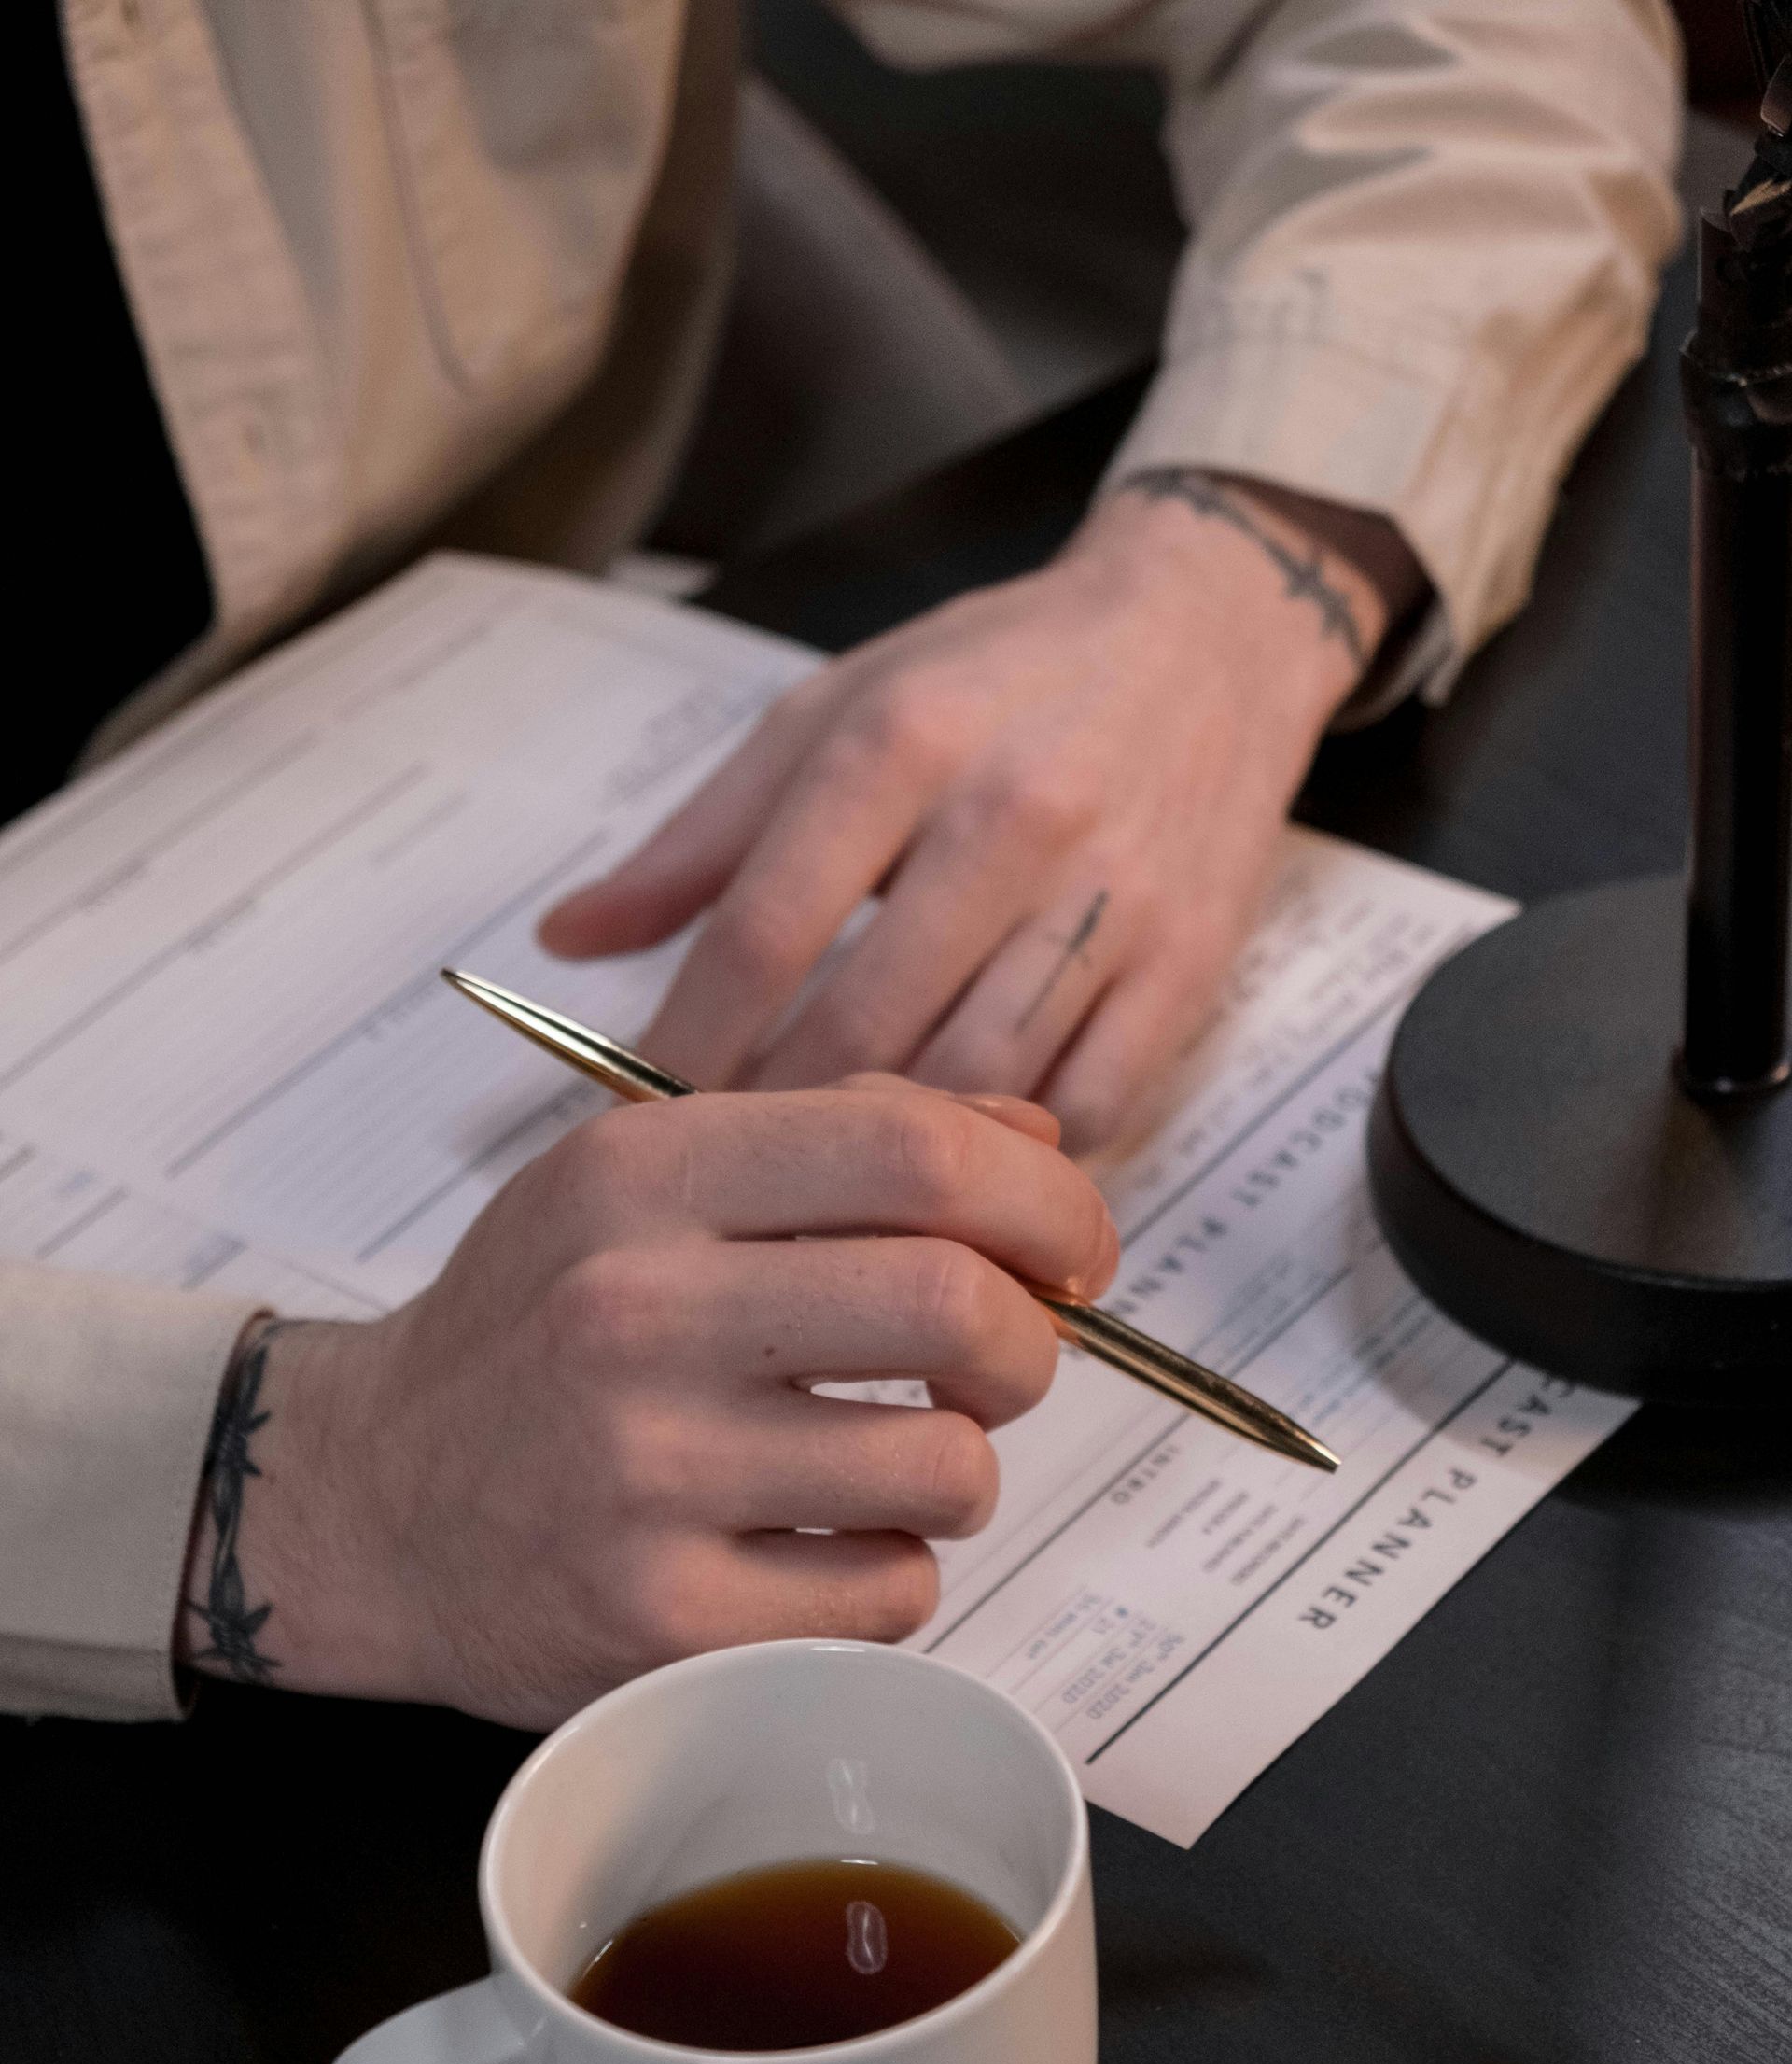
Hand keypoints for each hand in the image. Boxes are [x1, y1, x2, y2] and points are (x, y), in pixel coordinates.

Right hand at [175, 1079, 1115, 1727]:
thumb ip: (841, 1143)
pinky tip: (814, 1552)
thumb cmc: (539, 1335)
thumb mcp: (646, 1188)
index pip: (914, 1151)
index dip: (1043, 1203)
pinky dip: (892, 1575)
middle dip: (1030, 1342)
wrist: (368, 1504)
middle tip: (1004, 1366)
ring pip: (949, 1468)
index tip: (1073, 1251)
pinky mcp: (662, 1621)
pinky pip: (892, 1595)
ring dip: (962, 1472)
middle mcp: (633, 1313)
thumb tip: (1043, 1152)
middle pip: (954, 1304)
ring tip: (890, 1468)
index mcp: (641, 1176)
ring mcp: (643, 1477)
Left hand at [539, 479, 1418, 1152]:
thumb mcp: (837, 711)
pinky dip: (1015, 1151)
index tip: (640, 1106)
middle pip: (860, 1027)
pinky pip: (1088, 1107)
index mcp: (899, 743)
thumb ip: (701, 836)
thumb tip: (564, 937)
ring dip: (893, 1154)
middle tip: (726, 1171)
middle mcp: (1009, 818)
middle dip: (774, 1118)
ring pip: (974, 1082)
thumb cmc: (999, 680)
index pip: (761, 934)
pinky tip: (966, 1158)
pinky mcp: (1189, 962)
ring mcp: (1109, 898)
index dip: (686, 1044)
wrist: (1208, 635)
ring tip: (830, 1187)